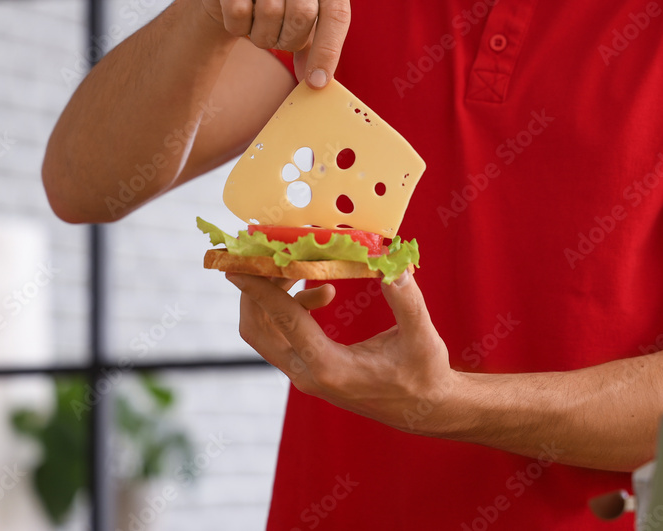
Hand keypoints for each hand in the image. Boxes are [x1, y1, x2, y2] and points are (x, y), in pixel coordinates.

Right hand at [194, 0, 350, 86]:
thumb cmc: (281, 6)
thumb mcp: (308, 23)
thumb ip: (318, 49)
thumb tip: (316, 83)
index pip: (337, 12)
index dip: (328, 51)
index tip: (317, 82)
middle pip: (302, 14)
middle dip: (291, 41)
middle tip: (282, 41)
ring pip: (270, 13)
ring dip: (265, 36)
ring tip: (262, 27)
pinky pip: (239, 12)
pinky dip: (239, 28)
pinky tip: (241, 17)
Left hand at [227, 271, 461, 434]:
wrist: (422, 409)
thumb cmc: (424, 374)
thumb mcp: (422, 337)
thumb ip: (407, 301)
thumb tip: (392, 265)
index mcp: (329, 368)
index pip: (284, 321)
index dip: (259, 289)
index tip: (237, 264)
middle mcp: (307, 374)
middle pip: (257, 327)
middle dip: (257, 286)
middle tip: (275, 253)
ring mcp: (303, 374)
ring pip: (265, 330)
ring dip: (273, 294)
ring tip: (305, 268)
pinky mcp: (307, 369)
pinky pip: (280, 334)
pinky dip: (290, 306)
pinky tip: (324, 292)